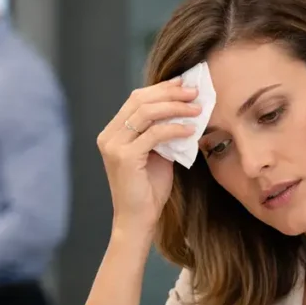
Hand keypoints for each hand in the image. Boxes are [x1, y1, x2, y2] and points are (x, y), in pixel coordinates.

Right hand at [96, 78, 199, 236]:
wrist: (137, 220)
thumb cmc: (148, 190)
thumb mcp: (156, 153)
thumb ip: (162, 132)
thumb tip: (184, 109)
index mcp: (113, 132)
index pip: (136, 99)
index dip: (161, 88)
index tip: (183, 84)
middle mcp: (109, 136)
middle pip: (140, 100)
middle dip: (170, 93)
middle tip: (194, 92)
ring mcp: (114, 146)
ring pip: (147, 113)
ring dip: (175, 108)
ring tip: (197, 109)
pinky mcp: (124, 157)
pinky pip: (154, 134)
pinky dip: (174, 129)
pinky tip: (191, 131)